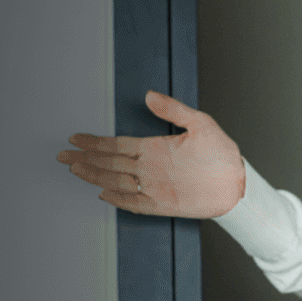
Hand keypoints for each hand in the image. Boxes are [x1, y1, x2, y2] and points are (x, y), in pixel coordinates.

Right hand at [57, 90, 245, 217]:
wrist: (237, 182)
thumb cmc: (221, 153)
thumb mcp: (200, 123)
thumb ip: (173, 109)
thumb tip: (150, 95)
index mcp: (154, 148)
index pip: (117, 145)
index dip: (95, 142)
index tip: (76, 138)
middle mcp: (150, 167)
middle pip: (109, 163)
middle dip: (85, 158)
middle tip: (63, 155)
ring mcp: (154, 186)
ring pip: (116, 181)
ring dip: (95, 175)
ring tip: (75, 169)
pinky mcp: (163, 205)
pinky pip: (135, 203)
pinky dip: (119, 199)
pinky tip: (103, 193)